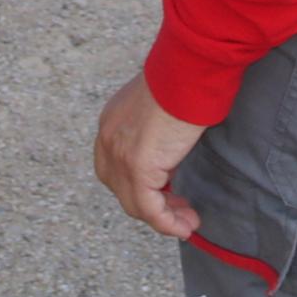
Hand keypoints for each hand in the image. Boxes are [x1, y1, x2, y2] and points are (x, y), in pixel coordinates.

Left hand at [91, 75, 205, 240]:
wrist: (188, 70)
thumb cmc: (184, 79)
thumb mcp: (160, 106)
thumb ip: (156, 128)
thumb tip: (170, 147)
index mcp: (111, 122)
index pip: (114, 169)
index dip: (139, 186)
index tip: (168, 192)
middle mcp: (108, 139)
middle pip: (122, 189)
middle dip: (153, 205)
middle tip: (181, 210)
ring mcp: (120, 154)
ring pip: (135, 204)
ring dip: (164, 218)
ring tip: (188, 220)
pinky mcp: (139, 167)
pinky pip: (150, 209)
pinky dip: (168, 223)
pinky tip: (186, 226)